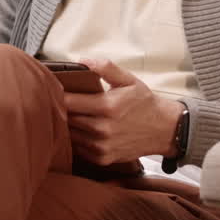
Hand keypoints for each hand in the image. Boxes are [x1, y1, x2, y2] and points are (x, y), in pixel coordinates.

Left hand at [63, 59, 184, 166]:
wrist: (164, 130)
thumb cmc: (144, 103)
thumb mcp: (128, 80)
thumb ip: (105, 68)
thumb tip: (82, 61)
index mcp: (107, 106)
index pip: (68, 101)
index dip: (58, 95)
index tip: (55, 90)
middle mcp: (102, 128)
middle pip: (67, 118)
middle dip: (62, 109)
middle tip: (61, 101)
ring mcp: (102, 146)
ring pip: (70, 134)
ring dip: (68, 125)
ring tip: (73, 115)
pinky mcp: (103, 159)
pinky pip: (79, 148)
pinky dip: (77, 139)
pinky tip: (83, 130)